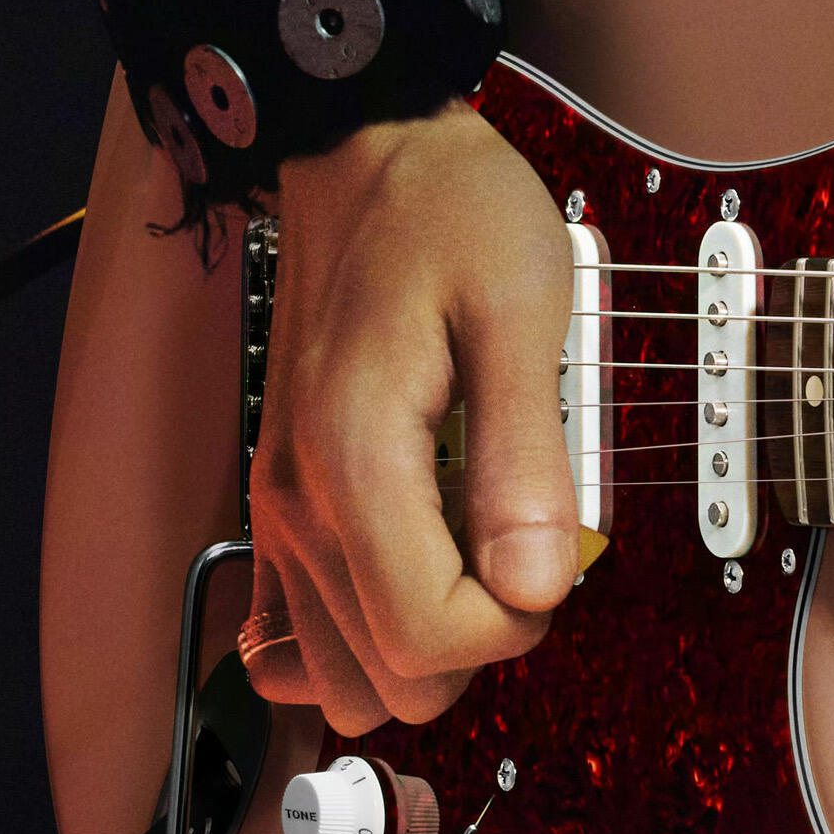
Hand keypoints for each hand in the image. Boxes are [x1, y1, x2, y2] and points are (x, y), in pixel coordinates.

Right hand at [242, 108, 584, 734]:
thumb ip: (527, 452)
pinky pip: (292, 641)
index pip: (430, 639)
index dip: (517, 623)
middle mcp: (298, 507)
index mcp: (355, 462)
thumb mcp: (522, 306)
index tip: (554, 549)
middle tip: (521, 540)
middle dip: (477, 638)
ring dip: (421, 644)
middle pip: (387, 680)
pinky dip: (356, 638)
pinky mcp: (280, 507)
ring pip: (340, 679)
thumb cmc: (448, 211)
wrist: (363, 152)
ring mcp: (280, 513)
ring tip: (473, 548)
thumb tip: (540, 584)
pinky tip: (413, 569)